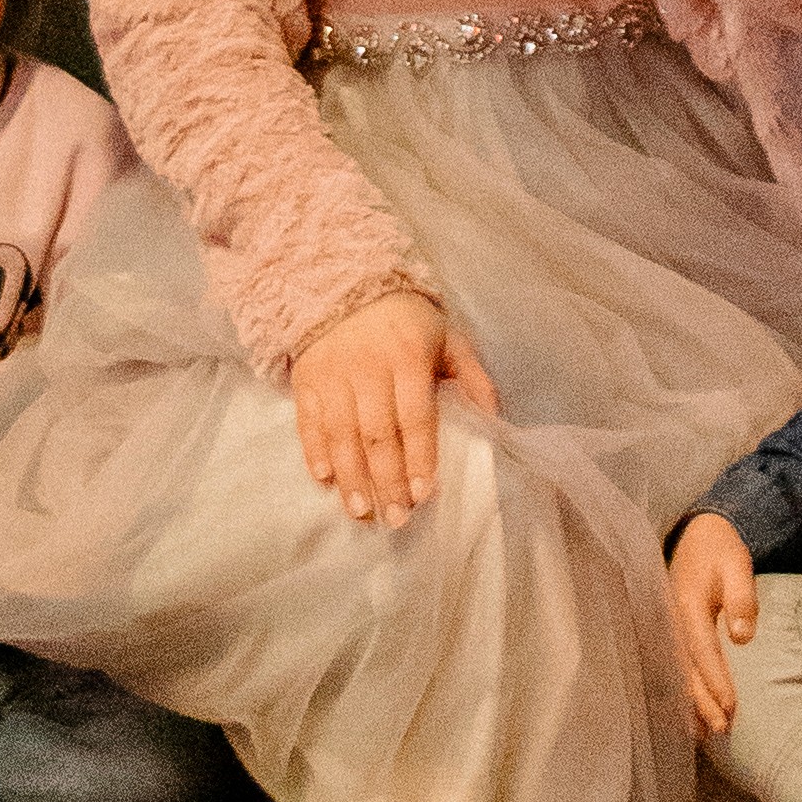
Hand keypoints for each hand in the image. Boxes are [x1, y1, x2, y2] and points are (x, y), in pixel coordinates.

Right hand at [288, 292, 498, 528]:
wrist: (345, 283)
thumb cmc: (406, 322)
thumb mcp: (447, 338)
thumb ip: (472, 376)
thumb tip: (495, 417)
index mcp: (408, 357)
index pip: (414, 416)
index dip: (418, 457)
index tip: (422, 495)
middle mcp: (368, 367)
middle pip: (376, 433)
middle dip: (386, 480)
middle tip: (396, 518)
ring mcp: (333, 373)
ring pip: (341, 433)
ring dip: (351, 476)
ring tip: (360, 511)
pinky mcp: (306, 378)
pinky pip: (308, 419)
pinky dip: (314, 450)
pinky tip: (324, 478)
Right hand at [670, 512, 757, 742]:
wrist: (695, 533)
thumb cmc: (719, 550)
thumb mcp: (737, 564)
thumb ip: (741, 598)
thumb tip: (742, 638)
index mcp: (688, 604)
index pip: (702, 651)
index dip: (716, 681)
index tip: (731, 707)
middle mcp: (672, 620)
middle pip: (685, 669)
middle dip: (701, 702)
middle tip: (720, 729)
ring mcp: (668, 627)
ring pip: (676, 672)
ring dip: (690, 702)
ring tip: (704, 733)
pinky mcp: (670, 631)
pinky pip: (674, 666)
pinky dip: (683, 690)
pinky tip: (691, 712)